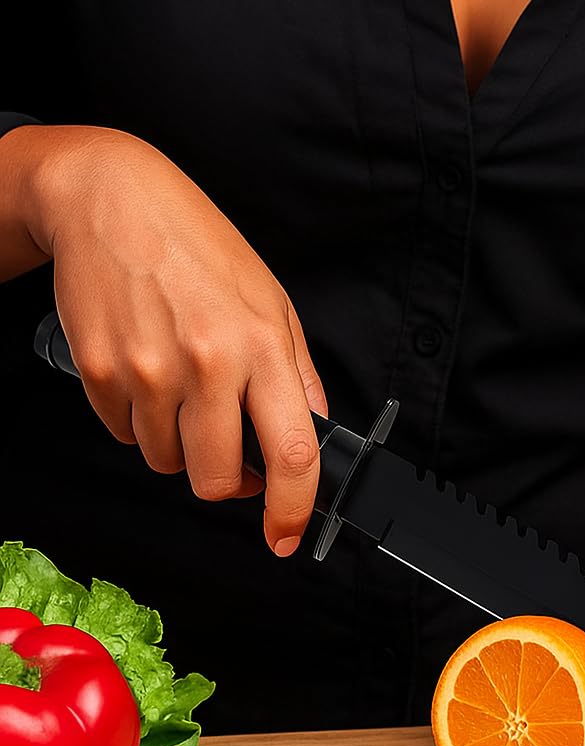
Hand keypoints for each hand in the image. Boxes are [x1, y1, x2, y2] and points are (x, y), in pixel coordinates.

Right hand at [21, 125, 326, 555]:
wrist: (110, 198)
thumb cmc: (198, 248)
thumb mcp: (272, 303)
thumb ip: (298, 377)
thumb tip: (315, 438)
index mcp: (262, 348)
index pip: (292, 453)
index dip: (293, 509)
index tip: (287, 536)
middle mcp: (207, 364)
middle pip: (215, 479)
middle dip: (224, 478)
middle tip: (226, 446)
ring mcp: (147, 371)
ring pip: (167, 462)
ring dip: (179, 443)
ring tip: (181, 384)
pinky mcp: (99, 372)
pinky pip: (125, 435)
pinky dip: (140, 420)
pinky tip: (147, 370)